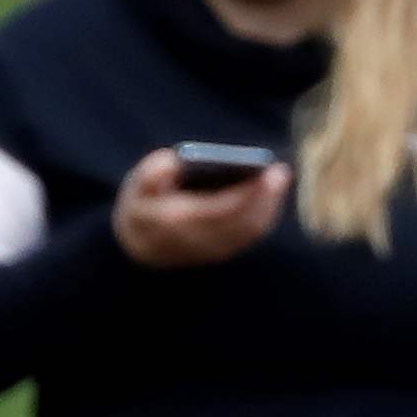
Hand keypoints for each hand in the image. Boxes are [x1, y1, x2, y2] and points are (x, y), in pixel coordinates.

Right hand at [110, 146, 291, 269]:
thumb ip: (150, 174)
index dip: (246, 194)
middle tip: (279, 171)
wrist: (136, 243)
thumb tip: (172, 162)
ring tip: (278, 176)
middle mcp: (193, 244)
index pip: (219, 211)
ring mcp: (207, 253)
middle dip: (262, 198)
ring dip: (267, 206)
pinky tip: (271, 192)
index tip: (264, 172)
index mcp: (172, 224)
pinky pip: (247, 236)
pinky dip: (262, 214)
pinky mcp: (219, 254)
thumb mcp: (137, 185)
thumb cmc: (143, 204)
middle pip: (238, 223)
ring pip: (246, 232)